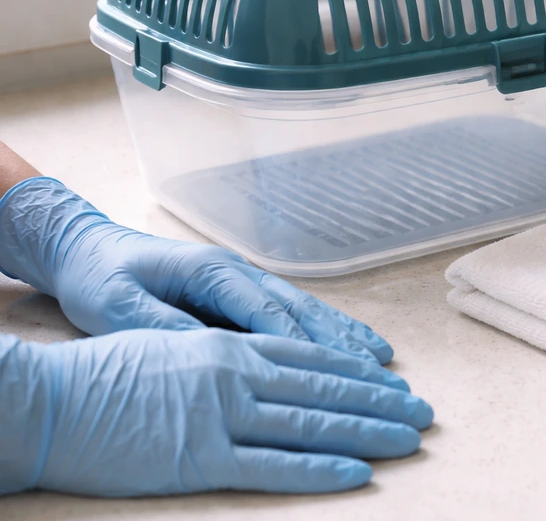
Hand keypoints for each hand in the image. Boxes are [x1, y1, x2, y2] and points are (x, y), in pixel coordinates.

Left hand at [0, 178, 390, 362]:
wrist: (85, 248)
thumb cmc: (99, 277)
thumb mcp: (116, 306)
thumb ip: (166, 328)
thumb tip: (214, 356)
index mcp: (212, 272)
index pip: (268, 314)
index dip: (305, 345)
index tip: (340, 372)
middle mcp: (238, 273)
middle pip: (301, 311)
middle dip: (342, 343)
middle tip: (381, 372)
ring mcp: (243, 280)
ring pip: (305, 310)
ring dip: (344, 335)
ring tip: (383, 358)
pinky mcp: (240, 292)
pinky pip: (292, 312)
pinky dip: (327, 330)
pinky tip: (351, 344)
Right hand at [0, 328, 432, 496]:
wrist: (52, 398)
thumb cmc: (106, 373)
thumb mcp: (176, 348)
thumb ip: (224, 357)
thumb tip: (264, 369)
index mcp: (230, 346)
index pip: (311, 359)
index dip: (356, 372)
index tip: (393, 382)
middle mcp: (237, 372)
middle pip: (324, 388)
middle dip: (378, 400)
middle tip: (423, 411)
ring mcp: (221, 414)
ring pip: (312, 422)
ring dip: (367, 431)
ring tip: (409, 438)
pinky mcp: (200, 457)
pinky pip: (272, 465)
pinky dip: (320, 469)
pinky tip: (358, 472)